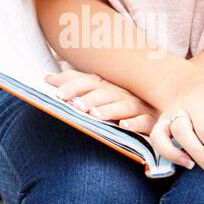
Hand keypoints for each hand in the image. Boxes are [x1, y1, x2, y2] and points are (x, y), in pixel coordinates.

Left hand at [44, 69, 158, 134]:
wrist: (157, 107)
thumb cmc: (119, 101)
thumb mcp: (97, 92)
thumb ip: (73, 83)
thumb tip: (46, 77)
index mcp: (106, 85)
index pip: (88, 81)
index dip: (72, 86)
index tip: (57, 94)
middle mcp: (121, 92)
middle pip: (103, 93)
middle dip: (88, 99)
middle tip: (75, 106)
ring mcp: (137, 105)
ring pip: (122, 106)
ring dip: (108, 110)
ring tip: (94, 115)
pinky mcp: (151, 119)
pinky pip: (145, 121)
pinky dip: (135, 123)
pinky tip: (124, 126)